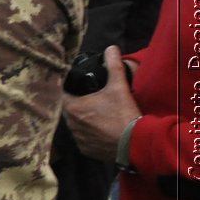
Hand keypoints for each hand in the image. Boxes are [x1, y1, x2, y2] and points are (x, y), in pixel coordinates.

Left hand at [63, 45, 140, 161]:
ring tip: (97, 115)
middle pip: (69, 110)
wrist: (135, 143)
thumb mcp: (118, 87)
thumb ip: (113, 66)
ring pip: (76, 126)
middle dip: (78, 104)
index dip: (70, 90)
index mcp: (72, 108)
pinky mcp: (87, 151)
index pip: (63, 95)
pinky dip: (90, 135)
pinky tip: (101, 130)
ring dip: (84, 120)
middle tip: (91, 99)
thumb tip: (111, 48)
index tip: (79, 87)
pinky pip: (84, 140)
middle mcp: (70, 125)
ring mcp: (78, 140)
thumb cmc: (123, 114)